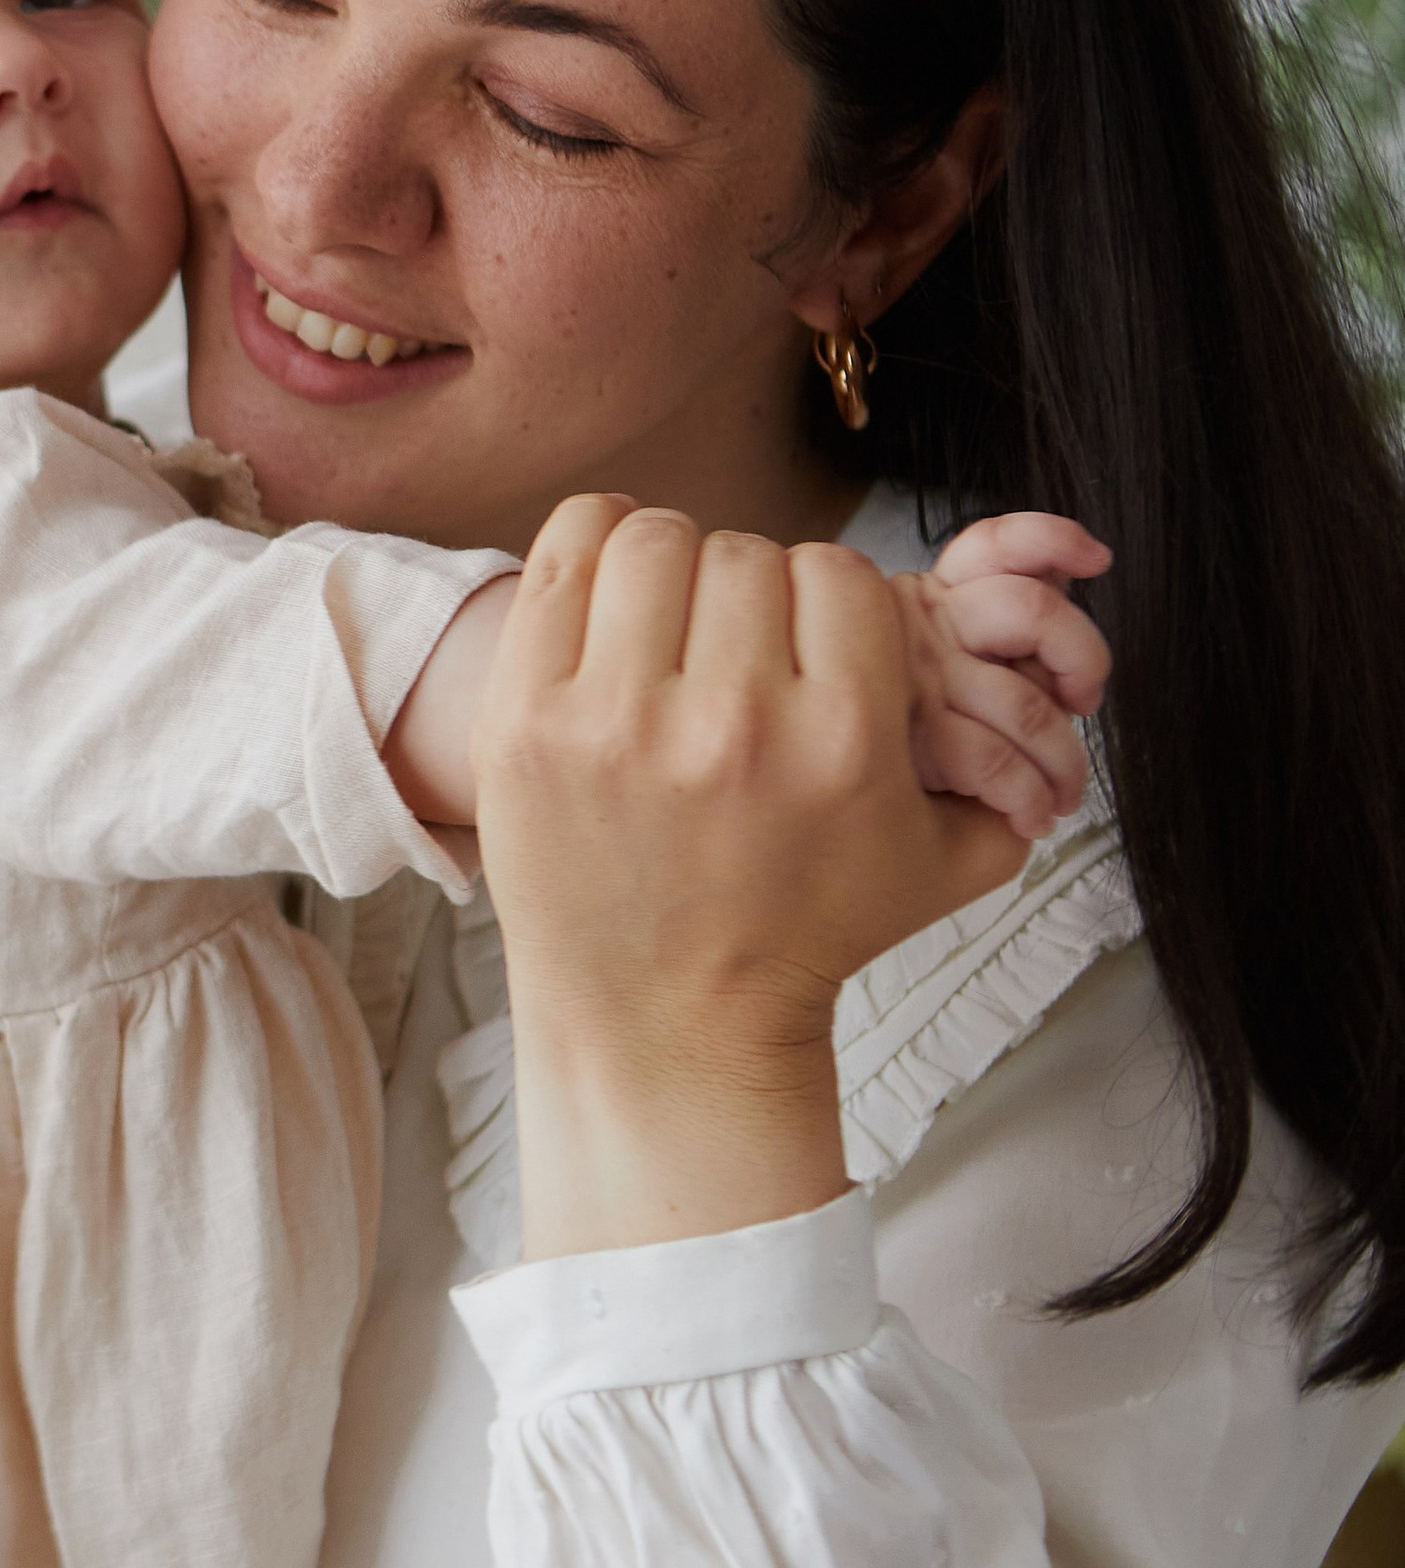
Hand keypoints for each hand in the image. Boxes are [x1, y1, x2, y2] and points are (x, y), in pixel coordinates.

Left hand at [472, 499, 1031, 1257]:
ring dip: (674, 569)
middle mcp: (730, 722)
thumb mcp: (941, 862)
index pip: (841, 573)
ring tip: (673, 625)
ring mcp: (613, 720)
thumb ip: (1008, 767)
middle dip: (751, 596)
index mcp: (840, 738)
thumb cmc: (804, 932)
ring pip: (659, 540)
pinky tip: (616, 594)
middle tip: (735, 652)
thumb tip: (1043, 658)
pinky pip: (569, 552)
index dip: (829, 605)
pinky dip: (598, 550)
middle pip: (749, 553)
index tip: (809, 654)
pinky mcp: (524, 721)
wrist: (667, 1027)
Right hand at [898, 512, 1111, 840]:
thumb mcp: (940, 655)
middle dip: (1084, 657)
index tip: (1096, 558)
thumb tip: (1070, 575)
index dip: (1054, 539)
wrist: (826, 791)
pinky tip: (1028, 814)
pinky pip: (999, 763)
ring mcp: (917, 678)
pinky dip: (1030, 798)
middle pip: (1033, 610)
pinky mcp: (914, 737)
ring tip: (1063, 792)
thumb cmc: (895, 729)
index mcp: (932, 596)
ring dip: (1066, 761)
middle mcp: (922, 625)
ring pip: (1030, 706)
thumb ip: (998, 618)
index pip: (994, 545)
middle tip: (1082, 700)